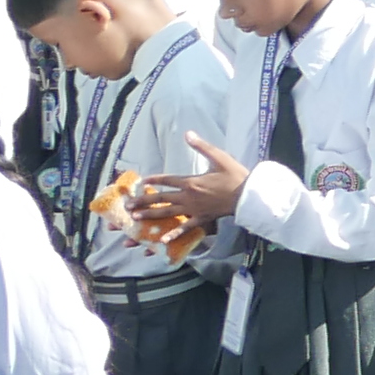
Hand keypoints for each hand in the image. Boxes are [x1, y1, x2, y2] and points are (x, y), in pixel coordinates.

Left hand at [133, 135, 254, 231]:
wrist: (247, 195)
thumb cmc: (235, 175)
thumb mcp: (219, 157)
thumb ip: (202, 146)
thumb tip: (188, 134)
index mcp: (191, 181)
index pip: (167, 180)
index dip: (153, 180)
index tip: (141, 182)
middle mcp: (188, 196)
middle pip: (161, 199)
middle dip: (143, 202)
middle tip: (127, 206)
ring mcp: (193, 209)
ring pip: (167, 213)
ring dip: (150, 215)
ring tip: (135, 218)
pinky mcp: (201, 218)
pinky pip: (185, 228)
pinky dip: (173, 234)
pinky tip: (162, 240)